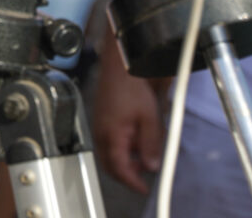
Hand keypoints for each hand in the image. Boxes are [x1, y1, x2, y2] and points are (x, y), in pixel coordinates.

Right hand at [91, 50, 164, 193]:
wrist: (119, 64)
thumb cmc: (131, 85)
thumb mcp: (149, 117)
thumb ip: (150, 144)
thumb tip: (151, 165)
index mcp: (111, 135)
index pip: (119, 169)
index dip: (132, 182)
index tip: (143, 188)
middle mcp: (101, 132)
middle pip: (110, 165)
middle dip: (126, 174)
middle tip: (143, 175)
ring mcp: (99, 125)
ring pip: (109, 153)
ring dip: (124, 159)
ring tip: (143, 154)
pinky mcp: (101, 118)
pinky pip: (108, 140)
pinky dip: (120, 147)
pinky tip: (135, 138)